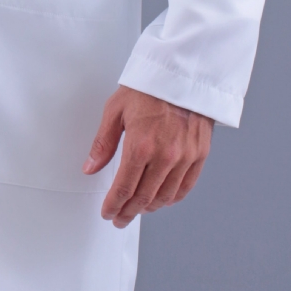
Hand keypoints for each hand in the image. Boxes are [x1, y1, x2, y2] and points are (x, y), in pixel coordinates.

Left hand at [84, 87, 212, 227]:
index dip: (113, 206)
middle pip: (144, 198)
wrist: (183, 72)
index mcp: (140, 145)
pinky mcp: (200, 154)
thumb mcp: (116, 109)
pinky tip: (162, 199)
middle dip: (128, 212)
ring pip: (165, 197)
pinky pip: (186, 187)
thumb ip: (103, 143)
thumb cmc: (148, 87)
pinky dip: (172, 198)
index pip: (124, 188)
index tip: (108, 213)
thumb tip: (90, 168)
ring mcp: (185, 157)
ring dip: (149, 208)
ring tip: (138, 209)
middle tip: (119, 218)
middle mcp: (165, 155)